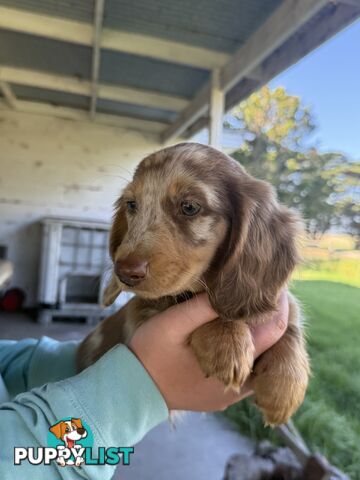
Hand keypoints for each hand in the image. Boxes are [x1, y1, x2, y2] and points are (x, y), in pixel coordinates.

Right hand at [129, 291, 288, 411]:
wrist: (130, 388)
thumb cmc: (149, 353)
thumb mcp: (172, 323)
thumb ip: (203, 308)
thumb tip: (233, 290)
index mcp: (232, 367)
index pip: (273, 332)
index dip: (277, 305)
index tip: (276, 284)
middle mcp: (237, 387)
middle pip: (272, 349)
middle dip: (271, 318)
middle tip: (267, 291)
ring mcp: (229, 394)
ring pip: (260, 361)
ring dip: (260, 334)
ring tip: (255, 307)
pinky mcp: (219, 395)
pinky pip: (245, 371)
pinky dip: (248, 350)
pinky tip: (239, 331)